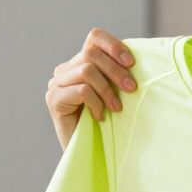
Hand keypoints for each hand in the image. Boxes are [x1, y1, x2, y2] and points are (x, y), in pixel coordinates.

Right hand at [45, 28, 136, 148]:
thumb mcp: (115, 93)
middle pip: (91, 54)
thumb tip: (137, 59)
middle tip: (132, 89)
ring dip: (107, 90)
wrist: (88, 153)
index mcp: (80, 63)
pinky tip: (100, 117)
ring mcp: (56, 84)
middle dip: (116, 71)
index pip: (94, 38)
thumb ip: (117, 74)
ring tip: (116, 108)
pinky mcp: (54, 99)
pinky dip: (96, 103)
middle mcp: (65, 70)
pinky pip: (82, 91)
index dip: (113, 45)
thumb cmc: (106, 124)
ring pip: (87, 71)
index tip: (131, 63)